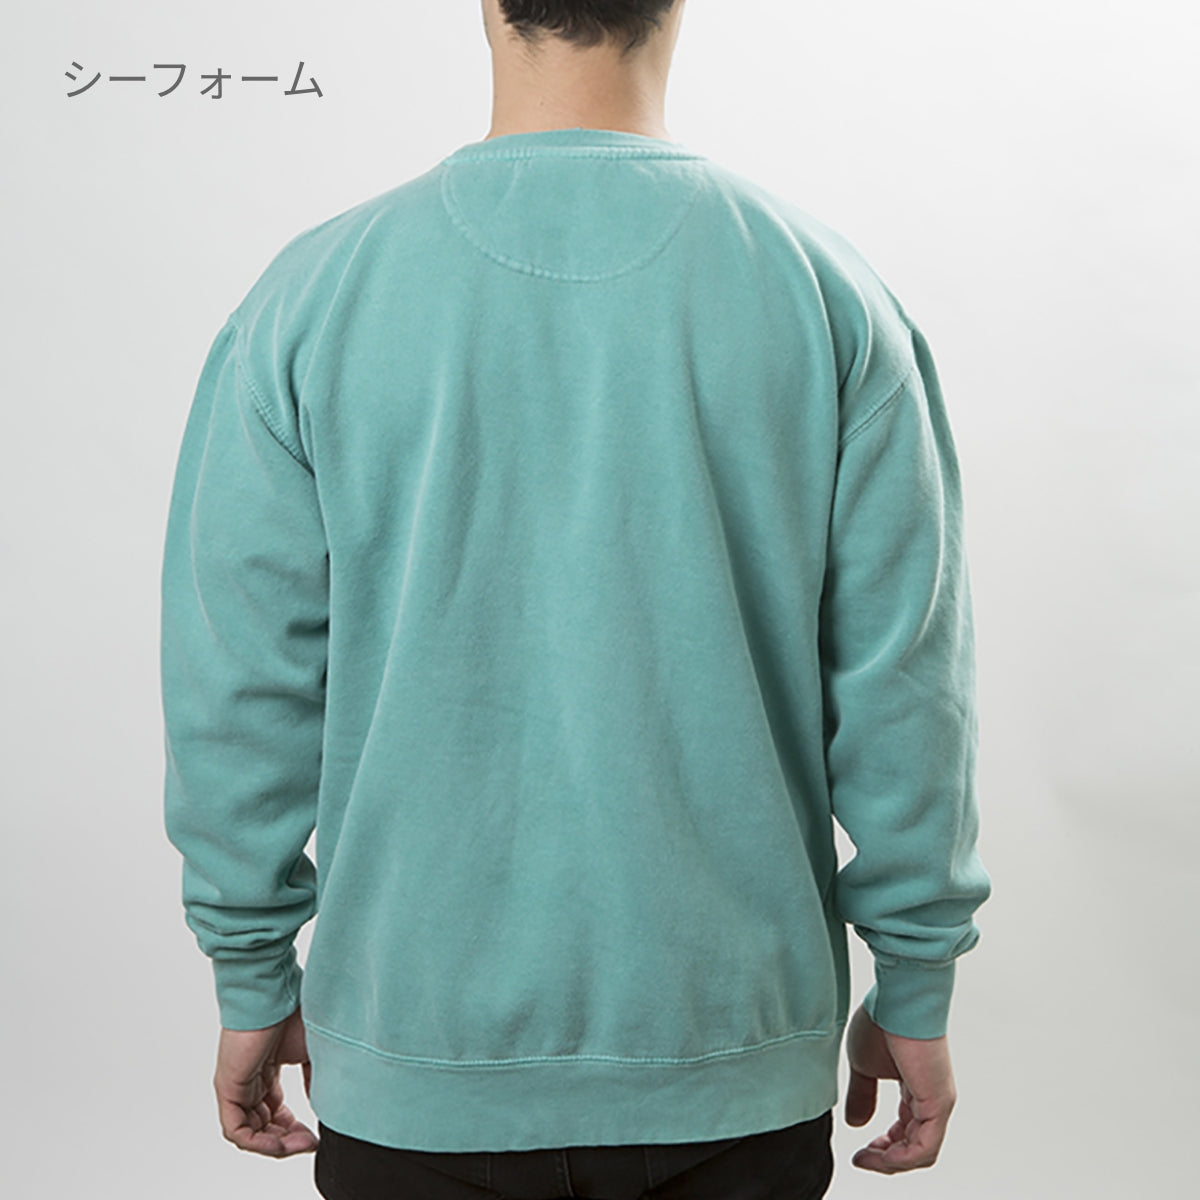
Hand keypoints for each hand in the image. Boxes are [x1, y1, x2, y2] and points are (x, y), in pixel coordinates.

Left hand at [214, 1004, 318, 1156]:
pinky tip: (280, 1142)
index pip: (275, 1112)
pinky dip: (258, 1142)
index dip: (295, 1129)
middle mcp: (250, 1081)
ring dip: (276, 1144)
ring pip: (250, 1131)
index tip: (316, 1136)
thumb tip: (322, 1106)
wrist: (275, 992)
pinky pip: (236, 1129)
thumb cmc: (293, 1011)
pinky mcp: (227, 1087)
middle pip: (263, 1125)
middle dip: (288, 1139)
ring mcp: (236, 1085)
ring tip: (302, 1142)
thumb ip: (315, 1080)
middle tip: (310, 1143)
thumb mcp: (312, 1052)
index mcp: (267, 1071)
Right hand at [843, 1002, 956, 1173]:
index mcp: (916, 1088)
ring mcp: (937, 1101)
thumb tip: (856, 1124)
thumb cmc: (883, 1020)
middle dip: (885, 1158)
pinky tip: (881, 1156)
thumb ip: (863, 1095)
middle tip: (862, 1159)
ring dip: (891, 1162)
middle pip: (913, 1145)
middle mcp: (931, 1098)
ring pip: (920, 1151)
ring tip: (866, 1159)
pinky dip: (902, 1158)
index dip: (882, 1146)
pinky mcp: (938, 1102)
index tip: (859, 1151)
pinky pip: (925, 1146)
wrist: (898, 998)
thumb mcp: (863, 1065)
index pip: (905, 1130)